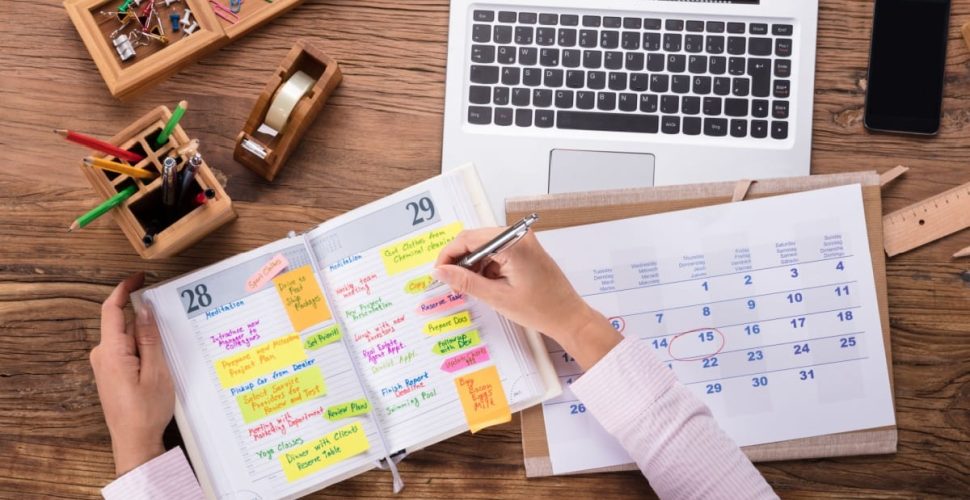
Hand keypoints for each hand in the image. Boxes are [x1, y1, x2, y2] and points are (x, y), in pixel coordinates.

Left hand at [90, 273, 173, 475]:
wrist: (134, 441)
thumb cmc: (146, 410)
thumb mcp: (156, 370)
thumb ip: (149, 338)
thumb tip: (144, 310)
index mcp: (111, 352)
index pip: (112, 310)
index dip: (124, 289)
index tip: (139, 277)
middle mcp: (103, 356)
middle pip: (123, 323)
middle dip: (145, 319)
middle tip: (169, 319)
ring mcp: (105, 366)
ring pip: (127, 338)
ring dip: (146, 337)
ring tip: (168, 350)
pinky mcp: (111, 374)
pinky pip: (126, 351)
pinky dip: (142, 349)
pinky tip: (159, 360)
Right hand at [433, 228, 621, 369]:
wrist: (569, 317)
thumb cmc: (541, 309)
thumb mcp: (497, 297)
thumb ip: (465, 282)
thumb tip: (440, 272)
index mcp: (513, 243)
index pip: (468, 239)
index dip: (448, 255)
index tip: (439, 273)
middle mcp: (518, 236)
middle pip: (475, 240)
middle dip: (460, 261)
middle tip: (452, 283)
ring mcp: (523, 241)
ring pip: (484, 247)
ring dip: (473, 265)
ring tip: (471, 288)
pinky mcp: (524, 249)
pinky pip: (496, 252)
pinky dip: (486, 267)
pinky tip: (486, 285)